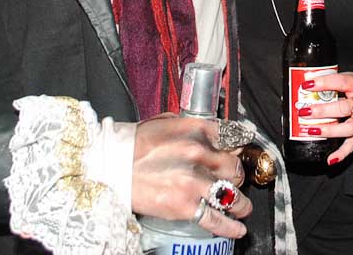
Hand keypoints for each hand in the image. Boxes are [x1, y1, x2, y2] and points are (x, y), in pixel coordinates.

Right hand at [131, 114, 251, 238]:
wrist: (109, 165)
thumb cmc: (133, 144)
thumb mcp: (166, 123)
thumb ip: (192, 126)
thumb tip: (212, 132)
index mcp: (197, 130)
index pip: (233, 137)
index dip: (238, 148)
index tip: (239, 154)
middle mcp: (199, 153)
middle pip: (234, 167)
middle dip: (236, 175)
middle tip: (233, 181)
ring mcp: (193, 181)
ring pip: (232, 194)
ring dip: (241, 203)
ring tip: (243, 207)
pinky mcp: (184, 205)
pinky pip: (216, 219)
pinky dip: (230, 226)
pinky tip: (237, 229)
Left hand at [300, 72, 352, 165]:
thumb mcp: (346, 77)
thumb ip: (329, 81)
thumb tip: (303, 83)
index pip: (342, 82)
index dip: (324, 83)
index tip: (307, 85)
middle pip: (345, 108)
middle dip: (323, 110)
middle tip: (304, 111)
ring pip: (349, 129)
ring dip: (330, 131)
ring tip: (312, 131)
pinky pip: (352, 145)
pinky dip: (341, 154)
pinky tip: (330, 159)